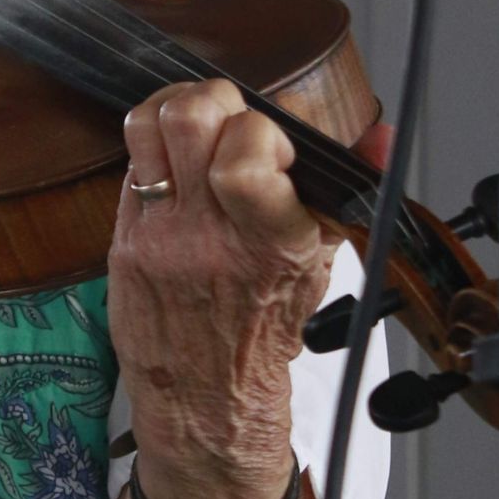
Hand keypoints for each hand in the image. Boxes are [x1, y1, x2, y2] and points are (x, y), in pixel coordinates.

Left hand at [107, 78, 335, 498]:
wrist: (206, 398)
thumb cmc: (268, 329)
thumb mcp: (322, 263)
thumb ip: (347, 190)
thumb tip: (375, 133)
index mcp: (269, 241)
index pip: (249, 152)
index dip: (265, 124)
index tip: (277, 136)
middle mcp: (208, 234)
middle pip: (191, 119)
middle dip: (218, 100)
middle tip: (232, 120)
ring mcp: (158, 235)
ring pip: (148, 126)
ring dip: (176, 107)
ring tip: (198, 125)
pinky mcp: (123, 239)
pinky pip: (130, 162)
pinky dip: (154, 148)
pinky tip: (174, 162)